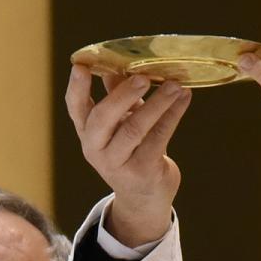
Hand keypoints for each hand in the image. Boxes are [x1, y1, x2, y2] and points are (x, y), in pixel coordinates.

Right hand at [64, 61, 190, 247]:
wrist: (144, 197)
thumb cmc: (132, 150)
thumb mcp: (120, 123)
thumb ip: (118, 96)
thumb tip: (119, 63)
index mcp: (87, 132)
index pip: (75, 107)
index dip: (77, 87)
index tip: (81, 66)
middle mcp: (96, 148)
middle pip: (103, 118)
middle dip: (122, 95)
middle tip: (143, 77)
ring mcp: (117, 163)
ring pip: (135, 128)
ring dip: (157, 103)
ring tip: (175, 85)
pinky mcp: (142, 172)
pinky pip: (158, 138)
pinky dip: (173, 115)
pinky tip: (184, 99)